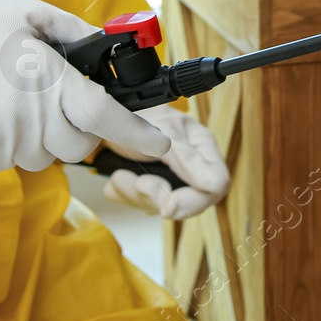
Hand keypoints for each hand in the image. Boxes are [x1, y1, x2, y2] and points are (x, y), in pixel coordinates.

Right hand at [0, 0, 169, 174]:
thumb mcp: (24, 13)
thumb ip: (72, 30)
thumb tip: (105, 43)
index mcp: (48, 81)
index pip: (105, 116)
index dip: (138, 131)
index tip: (159, 139)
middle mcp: (30, 120)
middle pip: (78, 146)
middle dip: (78, 129)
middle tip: (52, 100)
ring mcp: (2, 145)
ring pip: (42, 155)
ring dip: (38, 135)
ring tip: (8, 101)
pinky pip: (7, 160)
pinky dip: (6, 143)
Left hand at [103, 106, 228, 218]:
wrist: (104, 114)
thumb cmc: (136, 113)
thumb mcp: (164, 132)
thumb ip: (188, 158)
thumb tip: (216, 185)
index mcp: (201, 148)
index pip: (217, 185)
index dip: (194, 200)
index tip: (167, 203)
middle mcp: (189, 166)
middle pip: (187, 203)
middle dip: (156, 197)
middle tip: (139, 183)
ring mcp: (167, 177)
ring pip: (159, 207)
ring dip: (132, 193)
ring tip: (120, 173)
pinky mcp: (145, 186)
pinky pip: (137, 205)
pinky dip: (122, 194)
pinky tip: (118, 175)